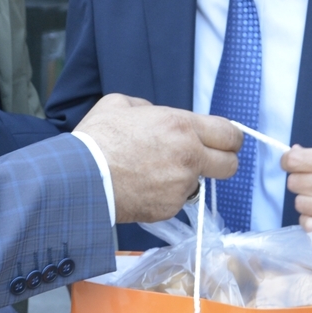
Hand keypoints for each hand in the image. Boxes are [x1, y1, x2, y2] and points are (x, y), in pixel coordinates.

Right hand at [76, 95, 241, 222]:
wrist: (80, 179)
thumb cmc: (97, 139)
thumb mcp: (121, 104)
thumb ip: (149, 109)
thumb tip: (156, 116)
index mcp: (182, 126)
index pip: (229, 134)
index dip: (231, 138)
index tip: (226, 141)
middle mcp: (189, 157)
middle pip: (231, 165)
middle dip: (223, 161)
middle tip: (208, 160)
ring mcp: (180, 186)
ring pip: (199, 184)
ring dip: (186, 178)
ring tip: (154, 172)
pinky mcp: (169, 208)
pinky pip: (177, 200)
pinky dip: (165, 195)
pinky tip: (143, 186)